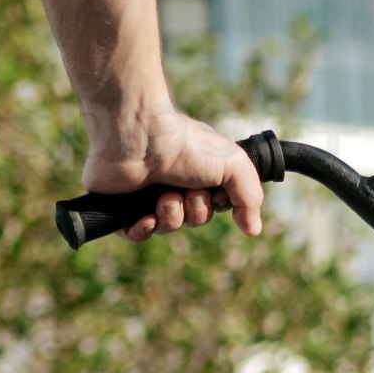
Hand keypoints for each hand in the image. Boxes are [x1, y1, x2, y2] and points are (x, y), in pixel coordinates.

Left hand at [85, 106, 267, 237]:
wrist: (140, 138)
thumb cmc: (186, 145)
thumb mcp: (234, 166)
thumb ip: (250, 198)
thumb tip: (253, 230)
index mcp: (197, 172)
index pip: (214, 205)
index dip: (216, 205)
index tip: (214, 192)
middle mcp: (173, 182)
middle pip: (193, 219)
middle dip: (195, 212)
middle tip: (187, 192)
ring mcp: (146, 194)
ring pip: (167, 228)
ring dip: (171, 217)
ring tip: (164, 198)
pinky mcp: (120, 206)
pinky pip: (136, 234)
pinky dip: (143, 230)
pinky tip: (146, 217)